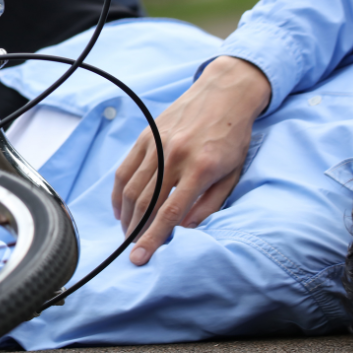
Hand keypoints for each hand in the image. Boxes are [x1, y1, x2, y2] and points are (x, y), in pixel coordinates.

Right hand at [113, 56, 270, 264]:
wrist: (224, 93)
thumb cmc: (233, 136)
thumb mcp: (232, 173)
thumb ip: (209, 204)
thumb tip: (183, 227)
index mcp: (200, 169)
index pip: (169, 212)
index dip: (151, 238)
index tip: (139, 258)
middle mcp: (174, 157)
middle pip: (145, 203)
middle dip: (135, 232)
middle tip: (133, 250)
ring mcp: (156, 145)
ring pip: (131, 189)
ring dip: (126, 216)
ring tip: (128, 233)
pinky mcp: (145, 137)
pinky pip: (124, 170)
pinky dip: (119, 194)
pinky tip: (121, 209)